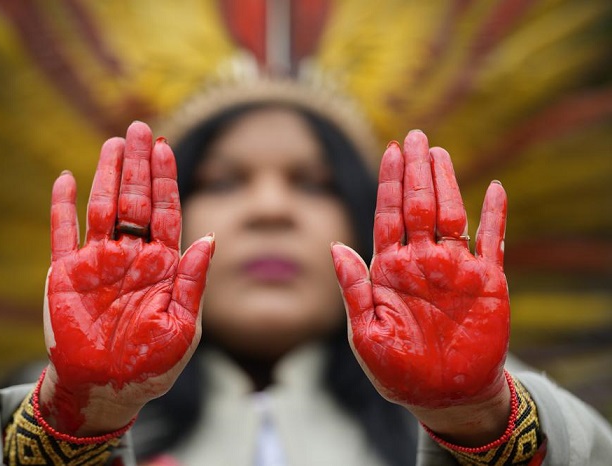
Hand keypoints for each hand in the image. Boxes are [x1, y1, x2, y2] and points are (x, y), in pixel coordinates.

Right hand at [41, 122, 213, 435]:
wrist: (108, 391)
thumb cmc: (152, 365)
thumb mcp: (183, 326)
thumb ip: (194, 282)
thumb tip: (209, 239)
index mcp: (163, 266)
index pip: (166, 212)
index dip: (165, 180)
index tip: (165, 147)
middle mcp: (132, 257)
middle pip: (137, 200)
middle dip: (140, 165)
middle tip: (140, 128)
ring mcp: (98, 262)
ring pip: (103, 208)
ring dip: (107, 175)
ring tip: (114, 143)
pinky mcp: (66, 275)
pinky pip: (62, 233)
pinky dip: (63, 206)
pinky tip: (67, 179)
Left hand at [331, 130, 508, 412]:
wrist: (442, 397)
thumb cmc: (397, 371)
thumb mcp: (366, 333)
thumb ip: (353, 288)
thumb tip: (334, 245)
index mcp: (389, 269)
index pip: (388, 215)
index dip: (389, 183)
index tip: (390, 150)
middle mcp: (421, 261)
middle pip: (417, 206)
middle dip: (415, 172)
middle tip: (415, 137)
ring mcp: (454, 269)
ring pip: (451, 215)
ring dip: (446, 184)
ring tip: (438, 152)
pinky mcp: (487, 283)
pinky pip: (492, 242)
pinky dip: (494, 216)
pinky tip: (493, 188)